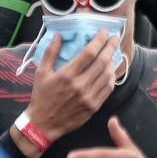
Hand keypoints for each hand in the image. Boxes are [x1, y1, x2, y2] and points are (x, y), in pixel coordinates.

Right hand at [23, 31, 120, 145]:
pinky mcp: (93, 107)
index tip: (104, 33)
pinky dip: (111, 78)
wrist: (43, 124)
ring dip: (112, 62)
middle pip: (102, 62)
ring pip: (107, 75)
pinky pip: (108, 89)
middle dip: (110, 47)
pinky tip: (110, 72)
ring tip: (112, 54)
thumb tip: (58, 35)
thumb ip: (50, 53)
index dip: (99, 41)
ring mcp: (88, 97)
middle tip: (115, 38)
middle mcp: (80, 85)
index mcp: (67, 75)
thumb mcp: (41, 73)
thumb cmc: (41, 97)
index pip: (89, 53)